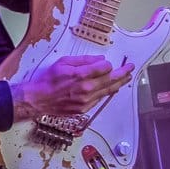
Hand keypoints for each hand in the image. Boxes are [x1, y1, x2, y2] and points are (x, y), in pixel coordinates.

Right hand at [13, 55, 134, 120]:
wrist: (39, 100)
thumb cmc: (49, 80)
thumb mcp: (63, 62)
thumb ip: (84, 60)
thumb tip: (100, 60)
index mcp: (81, 75)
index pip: (104, 68)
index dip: (107, 64)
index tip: (107, 63)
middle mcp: (86, 89)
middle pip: (111, 80)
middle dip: (122, 73)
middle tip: (130, 68)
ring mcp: (86, 101)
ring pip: (108, 91)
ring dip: (119, 83)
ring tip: (127, 78)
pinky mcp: (84, 109)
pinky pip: (99, 99)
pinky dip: (106, 92)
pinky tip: (110, 88)